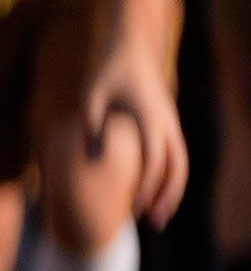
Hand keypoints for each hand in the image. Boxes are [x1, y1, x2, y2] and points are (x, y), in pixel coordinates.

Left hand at [84, 46, 192, 225]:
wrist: (131, 48)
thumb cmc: (106, 72)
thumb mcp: (90, 98)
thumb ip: (91, 128)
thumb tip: (92, 161)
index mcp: (149, 120)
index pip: (154, 162)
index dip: (146, 187)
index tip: (134, 208)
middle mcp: (166, 124)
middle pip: (177, 168)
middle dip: (167, 196)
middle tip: (154, 222)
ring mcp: (171, 122)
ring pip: (181, 162)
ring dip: (173, 189)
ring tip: (160, 214)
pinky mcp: (168, 121)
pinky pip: (177, 153)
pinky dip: (171, 174)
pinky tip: (157, 188)